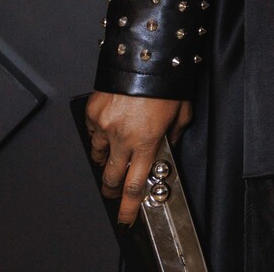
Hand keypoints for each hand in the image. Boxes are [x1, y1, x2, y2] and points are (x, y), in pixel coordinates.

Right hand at [85, 92, 191, 225]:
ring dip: (105, 159)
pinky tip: (106, 129)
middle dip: (112, 189)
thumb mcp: (182, 111)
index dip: (128, 207)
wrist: (145, 56)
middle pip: (111, 177)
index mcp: (146, 142)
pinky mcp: (94, 112)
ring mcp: (105, 126)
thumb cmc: (167, 81)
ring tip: (112, 155)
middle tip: (114, 191)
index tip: (125, 218)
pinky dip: (98, 134)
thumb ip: (175, 132)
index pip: (134, 185)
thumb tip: (169, 142)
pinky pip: (92, 131)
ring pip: (98, 155)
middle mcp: (123, 138)